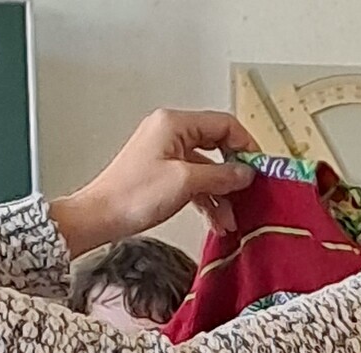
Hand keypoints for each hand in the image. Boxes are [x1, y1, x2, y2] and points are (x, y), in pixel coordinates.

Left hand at [50, 109, 258, 254]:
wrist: (101, 216)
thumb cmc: (134, 194)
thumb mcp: (186, 182)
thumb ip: (221, 175)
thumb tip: (246, 172)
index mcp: (175, 124)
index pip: (224, 124)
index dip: (246, 145)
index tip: (259, 168)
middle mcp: (171, 133)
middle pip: (219, 146)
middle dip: (234, 174)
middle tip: (249, 193)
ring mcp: (167, 153)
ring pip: (209, 168)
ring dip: (222, 194)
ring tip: (230, 219)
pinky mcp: (165, 172)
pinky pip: (196, 181)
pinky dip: (208, 199)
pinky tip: (216, 220)